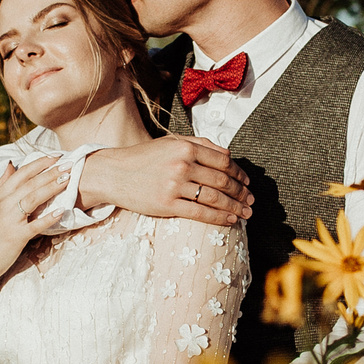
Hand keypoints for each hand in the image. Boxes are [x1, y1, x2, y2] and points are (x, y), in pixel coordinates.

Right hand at [0, 157, 68, 292]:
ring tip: (67, 179)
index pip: (21, 174)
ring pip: (33, 199)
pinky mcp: (16, 237)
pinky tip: (62, 211)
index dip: (39, 163)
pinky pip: (35, 225)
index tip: (55, 156)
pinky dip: (49, 218)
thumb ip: (0, 184)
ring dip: (51, 187)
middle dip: (50, 172)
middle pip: (30, 184)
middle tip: (69, 164)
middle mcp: (2, 205)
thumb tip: (11, 164)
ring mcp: (9, 220)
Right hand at [73, 137, 251, 226]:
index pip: (223, 161)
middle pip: (222, 180)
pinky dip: (219, 217)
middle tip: (251, 200)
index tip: (247, 182)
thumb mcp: (170, 143)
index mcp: (185, 147)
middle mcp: (182, 165)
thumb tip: (228, 154)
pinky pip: (200, 213)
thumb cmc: (143, 158)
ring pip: (214, 198)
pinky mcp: (167, 205)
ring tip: (245, 213)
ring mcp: (174, 186)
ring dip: (235, 207)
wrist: (113, 173)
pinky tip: (230, 220)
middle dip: (241, 193)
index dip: (239, 173)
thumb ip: (199, 144)